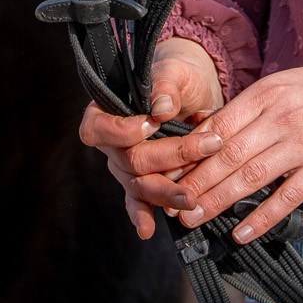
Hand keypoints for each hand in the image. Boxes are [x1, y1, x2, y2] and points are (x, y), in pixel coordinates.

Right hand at [79, 38, 224, 240]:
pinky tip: (148, 230)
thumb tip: (162, 107)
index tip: (151, 124)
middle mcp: (112, 143)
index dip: (121, 130)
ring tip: (191, 198)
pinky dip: (143, 215)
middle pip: (130, 159)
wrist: (191, 91)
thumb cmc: (177, 77)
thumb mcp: (175, 72)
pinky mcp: (143, 182)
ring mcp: (125, 167)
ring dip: (166, 192)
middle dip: (168, 158)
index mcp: (107, 111)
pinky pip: (138, 202)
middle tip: (204, 149)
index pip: (97, 127)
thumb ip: (167, 85)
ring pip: (138, 185)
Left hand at [146, 55, 302, 244]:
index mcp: (267, 93)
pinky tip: (240, 232)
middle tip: (170, 202)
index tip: (168, 168)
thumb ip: (252, 107)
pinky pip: (285, 198)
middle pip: (228, 154)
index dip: (190, 151)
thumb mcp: (285, 84)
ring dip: (217, 200)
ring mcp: (301, 145)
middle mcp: (280, 118)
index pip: (219, 125)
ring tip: (193, 217)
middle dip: (195, 181)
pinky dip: (260, 218)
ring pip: (250, 177)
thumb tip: (212, 130)